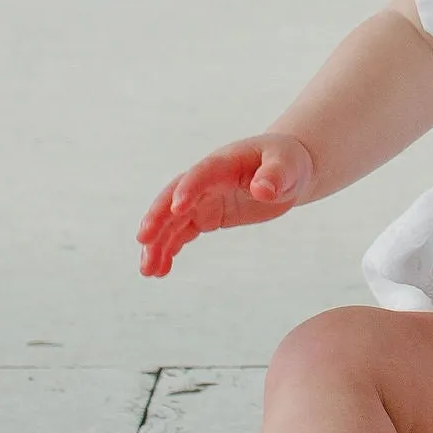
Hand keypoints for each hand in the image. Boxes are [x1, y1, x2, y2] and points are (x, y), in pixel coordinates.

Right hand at [136, 132, 315, 279]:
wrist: (285, 169)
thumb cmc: (288, 163)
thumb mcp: (288, 166)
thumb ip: (275, 175)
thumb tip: (262, 189)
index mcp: (225, 162)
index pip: (202, 173)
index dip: (189, 189)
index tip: (177, 208)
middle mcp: (207, 179)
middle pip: (175, 195)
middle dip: (158, 216)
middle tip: (144, 239)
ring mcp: (203, 198)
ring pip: (172, 218)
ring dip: (158, 241)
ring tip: (148, 270)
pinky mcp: (206, 215)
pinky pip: (181, 231)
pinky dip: (169, 248)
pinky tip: (160, 269)